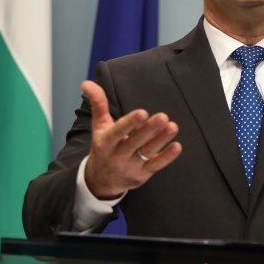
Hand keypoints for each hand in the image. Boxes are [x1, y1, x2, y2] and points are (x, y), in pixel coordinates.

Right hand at [81, 80, 182, 198]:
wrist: (100, 181)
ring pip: (147, 153)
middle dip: (149, 129)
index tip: (142, 112)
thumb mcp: (99, 126)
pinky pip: (155, 166)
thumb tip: (86, 82)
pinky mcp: (141, 176)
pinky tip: (177, 146)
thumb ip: (98, 103)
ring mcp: (130, 167)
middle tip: (163, 116)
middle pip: (135, 142)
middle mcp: (117, 155)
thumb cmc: (103, 146)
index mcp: (105, 142)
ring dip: (161, 140)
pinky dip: (166, 157)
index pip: (118, 131)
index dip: (130, 123)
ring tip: (173, 126)